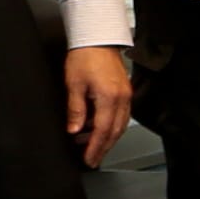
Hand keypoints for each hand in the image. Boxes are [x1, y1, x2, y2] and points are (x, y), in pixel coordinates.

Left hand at [62, 45, 135, 167]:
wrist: (97, 39)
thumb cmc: (85, 56)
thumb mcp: (74, 84)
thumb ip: (75, 110)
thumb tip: (74, 129)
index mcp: (109, 98)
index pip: (103, 131)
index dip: (95, 147)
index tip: (89, 158)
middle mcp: (122, 99)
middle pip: (115, 132)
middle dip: (103, 147)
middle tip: (93, 159)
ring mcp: (126, 96)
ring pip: (120, 125)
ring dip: (107, 138)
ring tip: (92, 146)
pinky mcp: (125, 92)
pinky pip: (121, 115)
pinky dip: (112, 126)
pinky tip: (100, 128)